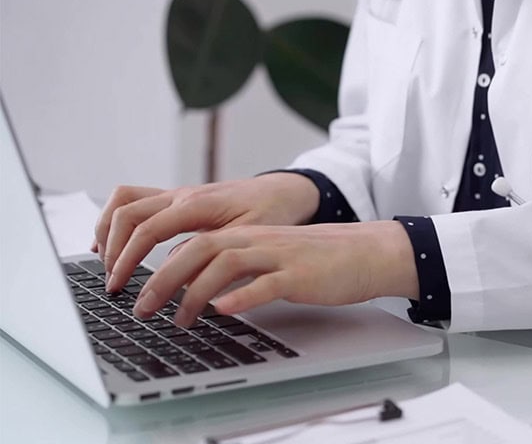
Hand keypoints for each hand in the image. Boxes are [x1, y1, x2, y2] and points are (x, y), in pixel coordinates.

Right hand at [94, 173, 319, 290]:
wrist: (284, 191)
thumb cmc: (271, 212)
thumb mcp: (249, 238)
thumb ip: (214, 255)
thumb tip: (179, 278)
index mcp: (198, 204)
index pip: (147, 229)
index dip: (127, 259)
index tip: (119, 287)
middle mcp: (182, 194)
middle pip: (127, 213)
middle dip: (113, 250)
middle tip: (113, 284)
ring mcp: (177, 194)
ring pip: (125, 201)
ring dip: (109, 230)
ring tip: (106, 264)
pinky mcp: (177, 199)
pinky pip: (137, 201)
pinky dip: (118, 220)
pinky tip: (114, 245)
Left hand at [131, 221, 419, 326]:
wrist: (366, 251)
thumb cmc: (320, 259)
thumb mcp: (274, 257)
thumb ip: (241, 267)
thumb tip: (206, 291)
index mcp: (250, 235)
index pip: (196, 242)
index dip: (163, 266)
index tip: (142, 292)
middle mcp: (259, 240)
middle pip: (200, 248)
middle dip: (164, 278)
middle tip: (143, 308)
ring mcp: (280, 255)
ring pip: (226, 263)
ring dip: (194, 292)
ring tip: (179, 320)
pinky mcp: (300, 274)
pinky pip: (266, 283)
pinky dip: (241, 296)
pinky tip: (223, 312)